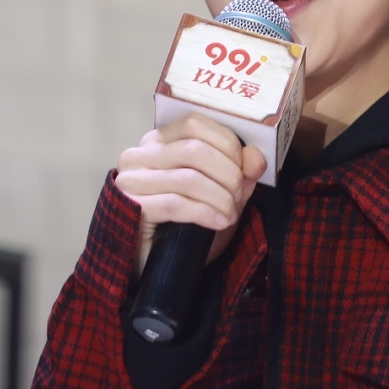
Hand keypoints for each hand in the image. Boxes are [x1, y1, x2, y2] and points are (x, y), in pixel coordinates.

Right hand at [115, 114, 266, 273]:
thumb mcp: (219, 193)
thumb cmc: (186, 223)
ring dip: (220, 197)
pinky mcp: (131, 207)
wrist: (156, 265)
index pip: (195, 123)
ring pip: (188, 178)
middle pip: (195, 150)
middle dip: (228, 174)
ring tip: (230, 213)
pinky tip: (220, 223)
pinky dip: (205, 212)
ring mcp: (131, 180)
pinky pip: (175, 203)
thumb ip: (239, 172)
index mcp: (159, 141)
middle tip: (239, 196)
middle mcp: (140, 154)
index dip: (227, 143)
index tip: (244, 169)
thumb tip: (257, 157)